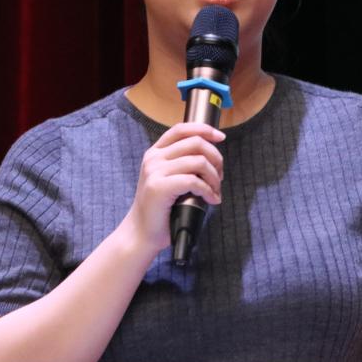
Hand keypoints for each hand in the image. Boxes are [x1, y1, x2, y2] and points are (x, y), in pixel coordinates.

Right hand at [123, 122, 225, 249]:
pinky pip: (194, 181)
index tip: (220, 137)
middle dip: (216, 158)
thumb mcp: (169, 179)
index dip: (204, 129)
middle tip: (219, 177)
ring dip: (214, 177)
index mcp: (155, 153)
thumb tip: (212, 156)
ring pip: (199, 162)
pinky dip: (208, 191)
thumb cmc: (160, 209)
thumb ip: (183, 164)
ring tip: (215, 191)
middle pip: (196, 143)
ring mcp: (155, 172)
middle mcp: (154, 158)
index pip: (182, 129)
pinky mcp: (159, 187)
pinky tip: (211, 200)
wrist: (141, 232)